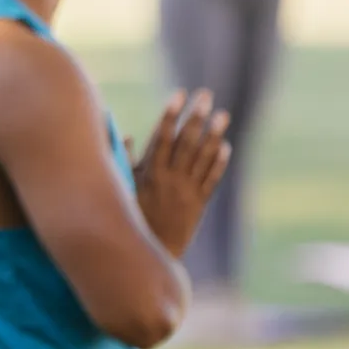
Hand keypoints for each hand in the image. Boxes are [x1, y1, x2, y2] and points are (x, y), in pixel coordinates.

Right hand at [129, 90, 232, 257]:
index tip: (179, 95)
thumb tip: (127, 136)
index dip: (171, 114)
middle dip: (196, 117)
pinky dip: (218, 163)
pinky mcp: (198, 205)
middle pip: (186, 142)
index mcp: (150, 173)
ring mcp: (187, 192)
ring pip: (203, 158)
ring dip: (213, 135)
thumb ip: (126, 161)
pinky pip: (211, 180)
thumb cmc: (131, 219)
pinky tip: (225, 146)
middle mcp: (171, 179)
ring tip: (223, 115)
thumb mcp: (124, 189)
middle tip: (206, 96)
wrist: (150, 253)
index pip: (163, 137)